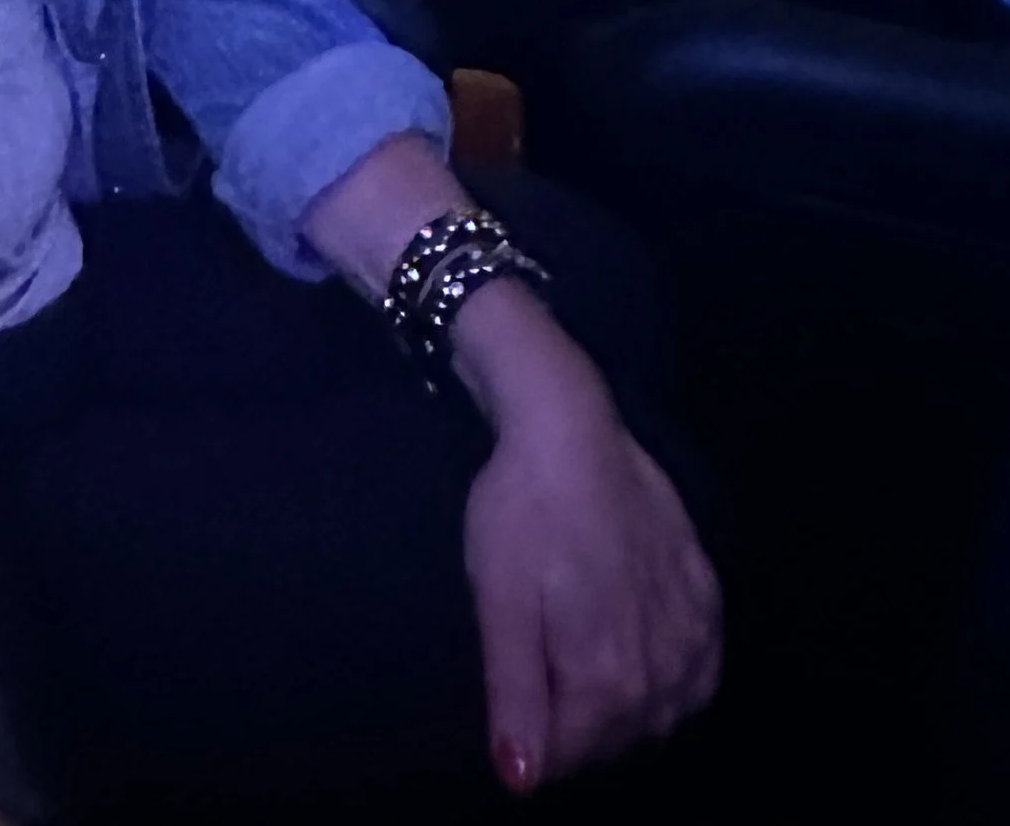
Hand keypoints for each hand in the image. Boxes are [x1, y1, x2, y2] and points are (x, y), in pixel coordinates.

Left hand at [463, 386, 720, 793]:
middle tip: (541, 669)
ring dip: (623, 707)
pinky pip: (698, 673)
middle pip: (617, 739)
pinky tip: (643, 655)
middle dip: (577, 725)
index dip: (534, 741)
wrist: (572, 426)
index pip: (570, 757)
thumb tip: (520, 782)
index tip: (514, 703)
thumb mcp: (499, 601)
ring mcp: (695, 634)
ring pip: (661, 711)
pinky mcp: (708, 597)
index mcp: (609, 679)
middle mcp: (665, 671)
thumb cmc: (522, 512)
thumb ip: (515, 697)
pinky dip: (671, 680)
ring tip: (582, 657)